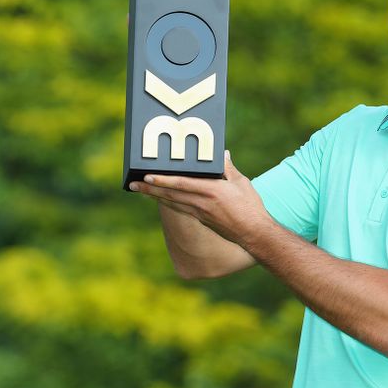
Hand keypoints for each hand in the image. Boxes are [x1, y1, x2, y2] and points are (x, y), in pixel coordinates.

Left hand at [128, 150, 267, 242]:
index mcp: (212, 191)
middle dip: (150, 189)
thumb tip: (223, 154)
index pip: (181, 184)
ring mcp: (200, 213)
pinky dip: (168, 203)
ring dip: (154, 196)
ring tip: (140, 190)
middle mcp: (202, 203)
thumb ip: (229, 168)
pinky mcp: (202, 220)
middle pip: (171, 194)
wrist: (254, 233)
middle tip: (133, 184)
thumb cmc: (251, 206)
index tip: (147, 176)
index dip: (163, 180)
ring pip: (172, 202)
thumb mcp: (242, 183)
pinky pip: (180, 209)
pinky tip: (161, 199)